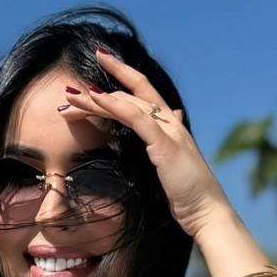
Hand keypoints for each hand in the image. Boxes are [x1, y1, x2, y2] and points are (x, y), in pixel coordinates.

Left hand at [59, 46, 229, 239]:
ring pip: (127, 103)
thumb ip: (169, 140)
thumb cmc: (188, 194)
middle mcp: (170, 122)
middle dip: (97, 91)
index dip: (121, 75)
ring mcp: (168, 131)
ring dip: (96, 98)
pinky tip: (95, 99)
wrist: (208, 213)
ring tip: (69, 97)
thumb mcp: (174, 162)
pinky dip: (113, 105)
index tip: (99, 63)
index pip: (142, 93)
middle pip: (129, 95)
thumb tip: (173, 117)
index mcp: (170, 126)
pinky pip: (135, 117)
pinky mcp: (164, 143)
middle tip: (68, 91)